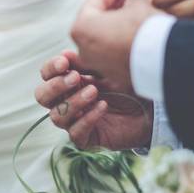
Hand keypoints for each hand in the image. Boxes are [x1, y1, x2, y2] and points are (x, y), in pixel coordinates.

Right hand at [35, 51, 152, 149]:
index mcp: (69, 83)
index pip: (47, 76)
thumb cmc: (129, 87)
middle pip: (42, 97)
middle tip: (76, 78)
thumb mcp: (108, 71)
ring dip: (74, 102)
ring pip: (57, 116)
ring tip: (94, 92)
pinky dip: (88, 118)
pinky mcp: (86, 138)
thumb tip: (66, 54)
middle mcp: (67, 102)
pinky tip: (103, 106)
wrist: (151, 109)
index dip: (51, 69)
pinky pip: (76, 132)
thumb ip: (87, 63)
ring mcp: (75, 122)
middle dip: (56, 86)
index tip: (65, 62)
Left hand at [70, 0, 162, 91]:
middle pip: (96, 23)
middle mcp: (84, 50)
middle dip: (112, 9)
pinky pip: (116, 55)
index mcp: (82, 28)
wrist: (160, 61)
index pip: (94, 2)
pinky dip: (123, 44)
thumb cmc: (143, 30)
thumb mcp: (139, 4)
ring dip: (117, 27)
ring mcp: (98, 66)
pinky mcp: (114, 77)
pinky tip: (138, 36)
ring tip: (135, 16)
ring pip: (105, 40)